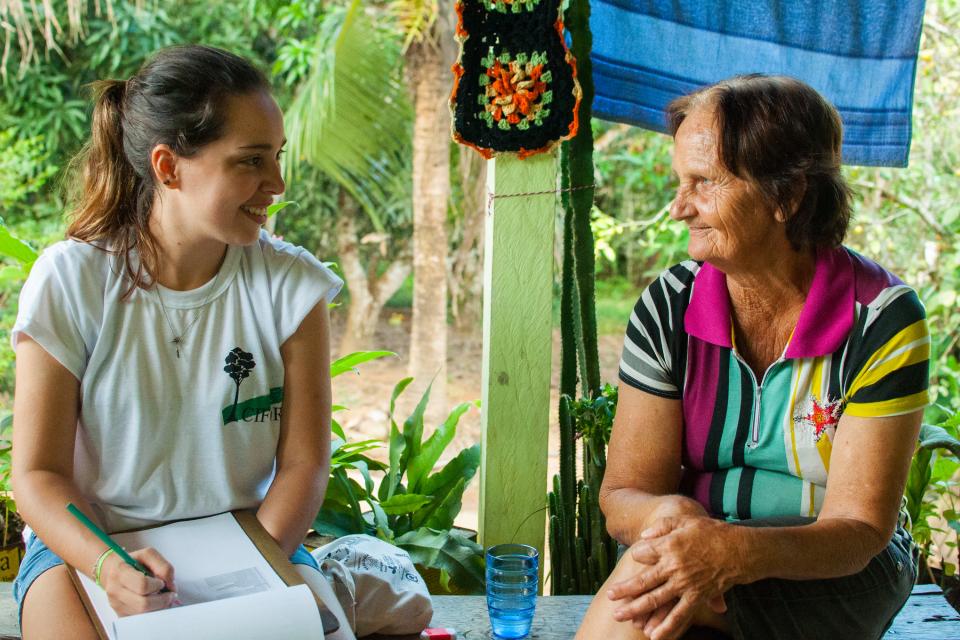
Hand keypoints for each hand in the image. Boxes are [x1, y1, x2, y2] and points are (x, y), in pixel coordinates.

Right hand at [99, 547, 177, 615]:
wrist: (113, 571)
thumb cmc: (133, 562)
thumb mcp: (149, 555)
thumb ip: (164, 567)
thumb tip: (171, 586)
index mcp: (120, 572)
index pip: (142, 585)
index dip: (157, 585)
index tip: (162, 582)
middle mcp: (115, 590)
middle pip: (143, 604)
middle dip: (162, 600)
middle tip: (170, 594)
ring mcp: (116, 605)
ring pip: (143, 614)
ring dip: (159, 607)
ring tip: (163, 597)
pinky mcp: (120, 614)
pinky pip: (140, 619)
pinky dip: (152, 612)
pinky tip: (154, 602)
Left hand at [607, 516, 739, 639]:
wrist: (739, 550)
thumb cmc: (711, 532)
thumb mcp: (685, 521)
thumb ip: (662, 527)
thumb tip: (643, 536)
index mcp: (669, 546)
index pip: (642, 553)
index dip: (637, 555)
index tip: (636, 556)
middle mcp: (673, 567)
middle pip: (643, 581)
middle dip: (624, 590)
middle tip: (610, 596)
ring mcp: (684, 584)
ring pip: (656, 600)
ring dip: (636, 609)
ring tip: (620, 616)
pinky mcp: (696, 597)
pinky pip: (680, 615)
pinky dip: (667, 627)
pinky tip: (654, 636)